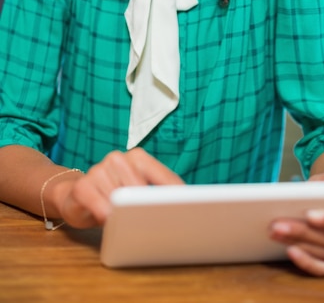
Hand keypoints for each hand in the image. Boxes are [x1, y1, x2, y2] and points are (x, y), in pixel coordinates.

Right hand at [52, 148, 183, 228]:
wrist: (76, 196)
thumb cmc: (115, 196)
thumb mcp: (138, 191)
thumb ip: (156, 193)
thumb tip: (182, 205)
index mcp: (137, 157)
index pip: (162, 176)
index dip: (175, 195)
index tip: (188, 211)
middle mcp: (118, 159)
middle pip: (140, 188)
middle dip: (147, 208)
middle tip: (156, 224)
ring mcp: (99, 170)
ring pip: (119, 196)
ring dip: (124, 214)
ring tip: (126, 223)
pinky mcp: (82, 186)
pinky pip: (98, 202)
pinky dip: (105, 212)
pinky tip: (110, 220)